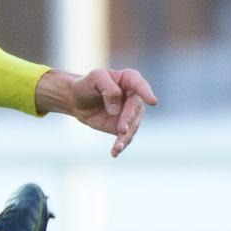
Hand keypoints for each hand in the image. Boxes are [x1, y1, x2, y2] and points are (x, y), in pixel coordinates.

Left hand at [37, 66, 156, 156]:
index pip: (140, 85)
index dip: (146, 93)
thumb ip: (109, 89)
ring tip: (118, 147)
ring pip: (132, 126)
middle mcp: (134, 96)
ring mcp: (130, 113)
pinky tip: (115, 152)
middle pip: (135, 109)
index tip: (152, 102)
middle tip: (121, 129)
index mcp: (129, 79)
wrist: (77, 100)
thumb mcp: (95, 78)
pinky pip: (125, 137)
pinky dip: (121, 145)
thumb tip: (116, 110)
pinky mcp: (124, 126)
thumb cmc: (87, 85)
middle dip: (128, 120)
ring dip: (126, 137)